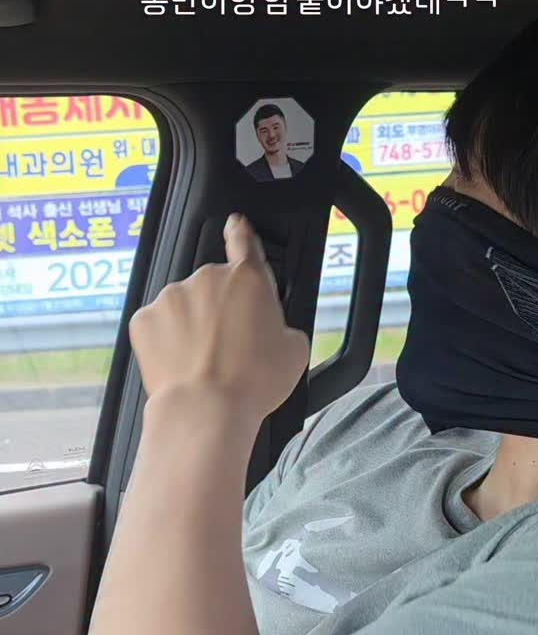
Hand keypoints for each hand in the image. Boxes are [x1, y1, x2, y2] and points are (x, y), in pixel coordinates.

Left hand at [129, 214, 309, 422]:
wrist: (206, 410)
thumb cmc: (253, 382)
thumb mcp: (295, 350)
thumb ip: (284, 326)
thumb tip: (274, 330)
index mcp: (248, 279)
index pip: (244, 243)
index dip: (241, 233)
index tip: (235, 224)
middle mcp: (207, 278)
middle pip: (214, 286)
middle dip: (221, 309)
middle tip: (231, 347)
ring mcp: (171, 297)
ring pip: (184, 306)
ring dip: (192, 326)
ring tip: (205, 363)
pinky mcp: (144, 320)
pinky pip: (157, 325)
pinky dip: (166, 341)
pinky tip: (181, 364)